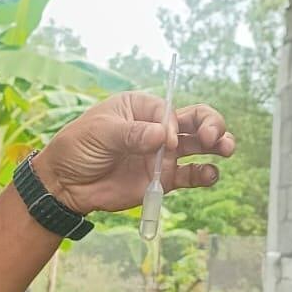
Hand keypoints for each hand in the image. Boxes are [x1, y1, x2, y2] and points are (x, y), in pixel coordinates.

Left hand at [31, 91, 234, 214]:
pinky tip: (212, 174)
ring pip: (198, 145)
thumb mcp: (100, 133)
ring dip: (218, 144)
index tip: (163, 139)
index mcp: (141, 107)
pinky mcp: (162, 179)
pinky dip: (204, 174)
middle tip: (215, 136)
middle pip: (194, 120)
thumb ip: (132, 134)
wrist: (65, 184)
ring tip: (226, 148)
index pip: (169, 109)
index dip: (172, 123)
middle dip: (211, 124)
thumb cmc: (77, 148)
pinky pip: (190, 175)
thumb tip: (163, 137)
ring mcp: (162, 155)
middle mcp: (157, 128)